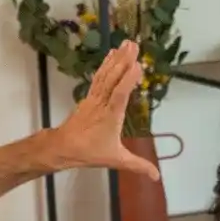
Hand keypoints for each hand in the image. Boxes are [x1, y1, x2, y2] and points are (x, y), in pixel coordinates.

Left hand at [44, 43, 158, 178]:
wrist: (63, 147)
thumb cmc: (89, 152)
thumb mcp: (116, 160)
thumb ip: (137, 166)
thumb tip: (157, 176)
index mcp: (110, 116)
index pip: (119, 95)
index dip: (128, 81)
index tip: (137, 65)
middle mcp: (102, 103)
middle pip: (113, 79)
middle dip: (124, 61)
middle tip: (134, 45)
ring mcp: (95, 98)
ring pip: (106, 75)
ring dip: (116, 58)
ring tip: (126, 44)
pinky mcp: (90, 96)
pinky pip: (99, 77)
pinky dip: (106, 65)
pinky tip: (111, 55)